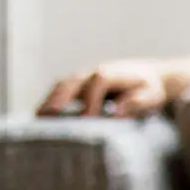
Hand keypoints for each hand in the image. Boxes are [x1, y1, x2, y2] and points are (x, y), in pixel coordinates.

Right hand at [38, 61, 168, 118]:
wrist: (146, 75)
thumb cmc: (149, 89)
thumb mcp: (152, 95)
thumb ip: (138, 102)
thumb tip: (118, 111)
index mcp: (113, 73)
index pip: (99, 81)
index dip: (92, 98)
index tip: (88, 118)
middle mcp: (93, 72)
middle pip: (73, 80)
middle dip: (61, 96)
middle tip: (48, 114)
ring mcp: (83, 76)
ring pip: (62, 85)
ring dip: (50, 99)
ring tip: (38, 117)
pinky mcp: (78, 84)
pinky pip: (60, 90)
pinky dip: (50, 101)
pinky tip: (41, 116)